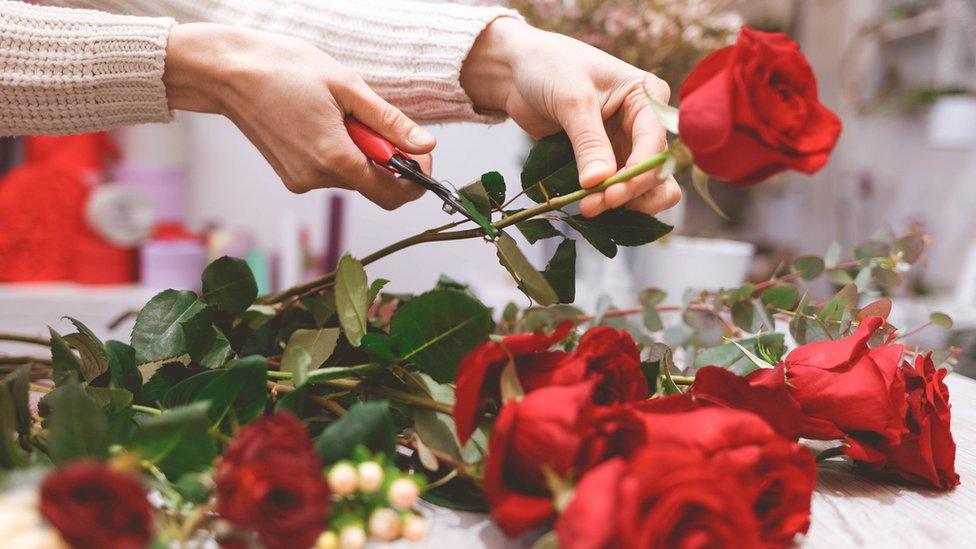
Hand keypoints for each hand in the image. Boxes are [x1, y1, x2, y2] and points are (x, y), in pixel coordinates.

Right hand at [163, 23, 434, 209]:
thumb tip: (425, 145)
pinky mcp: (291, 176)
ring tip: (338, 113)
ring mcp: (301, 180)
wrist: (228, 72)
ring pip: (352, 176)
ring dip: (359, 150)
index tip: (419, 153)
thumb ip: (389, 122)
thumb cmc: (284, 69)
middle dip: (385, 158)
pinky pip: (330, 172)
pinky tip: (322, 122)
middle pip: (373, 184)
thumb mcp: (348, 87)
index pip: (392, 192)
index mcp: (334, 158)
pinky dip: (339, 152)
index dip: (415, 177)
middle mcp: (317, 178)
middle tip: (373, 120)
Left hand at [461, 18, 679, 217]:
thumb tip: (599, 181)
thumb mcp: (572, 100)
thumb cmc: (549, 68)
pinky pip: (615, 189)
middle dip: (629, 193)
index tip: (610, 194)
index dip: (637, 175)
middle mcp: (642, 124)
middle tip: (593, 205)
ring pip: (642, 188)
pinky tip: (585, 205)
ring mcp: (624, 145)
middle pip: (655, 172)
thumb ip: (588, 142)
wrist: (518, 71)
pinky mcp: (604, 161)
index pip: (654, 145)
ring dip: (621, 204)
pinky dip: (605, 201)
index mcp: (646, 98)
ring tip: (587, 207)